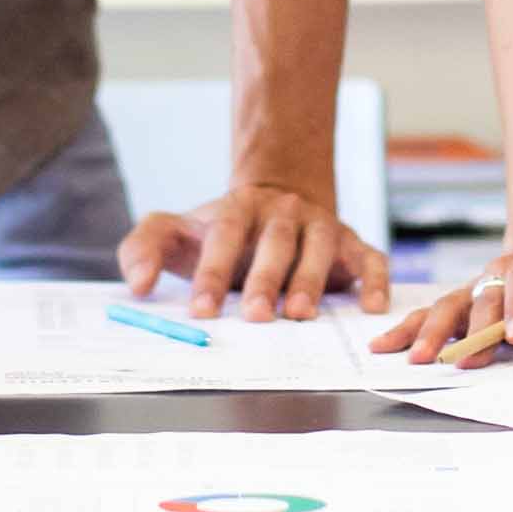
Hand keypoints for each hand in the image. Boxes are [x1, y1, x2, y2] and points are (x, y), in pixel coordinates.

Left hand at [120, 181, 391, 321]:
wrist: (278, 195)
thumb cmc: (220, 231)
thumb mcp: (175, 232)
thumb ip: (143, 249)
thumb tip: (138, 285)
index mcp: (238, 209)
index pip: (223, 236)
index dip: (211, 272)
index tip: (201, 310)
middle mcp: (283, 213)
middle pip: (274, 242)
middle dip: (264, 280)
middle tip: (255, 316)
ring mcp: (321, 226)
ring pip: (319, 248)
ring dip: (311, 280)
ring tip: (301, 314)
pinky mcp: (352, 244)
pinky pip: (369, 259)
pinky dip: (374, 280)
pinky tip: (371, 306)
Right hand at [373, 236, 512, 365]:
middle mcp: (503, 273)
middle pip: (483, 294)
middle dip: (472, 329)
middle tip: (461, 361)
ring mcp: (478, 288)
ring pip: (450, 304)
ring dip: (431, 331)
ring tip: (416, 359)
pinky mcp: (463, 305)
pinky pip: (433, 314)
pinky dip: (408, 328)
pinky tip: (383, 345)